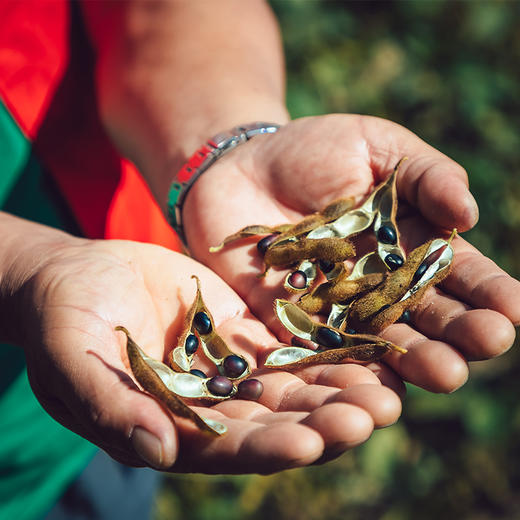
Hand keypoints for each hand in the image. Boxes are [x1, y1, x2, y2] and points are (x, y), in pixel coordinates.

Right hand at [15, 234, 400, 472]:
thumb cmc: (61, 323)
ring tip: (387, 386)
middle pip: (277, 420)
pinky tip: (364, 342)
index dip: (269, 447)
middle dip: (326, 420)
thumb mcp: (73, 363)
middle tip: (377, 414)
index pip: (228, 449)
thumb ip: (112, 407)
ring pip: (295, 384)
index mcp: (173, 428)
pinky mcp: (244, 331)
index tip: (310, 442)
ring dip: (340, 386)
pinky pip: (291, 341)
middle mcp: (212, 406)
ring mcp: (232, 368)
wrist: (76, 277)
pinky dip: (327, 345)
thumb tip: (157, 451)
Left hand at [182, 114, 519, 393]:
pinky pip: (318, 347)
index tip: (515, 308)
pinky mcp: (289, 319)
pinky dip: (342, 366)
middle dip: (456, 330)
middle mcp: (378, 284)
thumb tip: (469, 214)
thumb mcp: (376, 144)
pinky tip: (368, 383)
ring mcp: (335, 307)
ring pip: (378, 340)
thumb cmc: (313, 149)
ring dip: (412, 359)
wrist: (244, 165)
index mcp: (408, 243)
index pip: (454, 271)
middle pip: (422, 314)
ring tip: (446, 373)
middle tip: (488, 344)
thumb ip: (424, 175)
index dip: (486, 289)